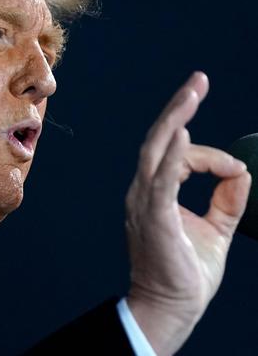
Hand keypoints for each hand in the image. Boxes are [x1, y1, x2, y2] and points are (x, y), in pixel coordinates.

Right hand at [125, 72, 251, 355]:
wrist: (172, 307)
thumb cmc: (187, 270)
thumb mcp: (217, 228)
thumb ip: (228, 198)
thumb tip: (243, 171)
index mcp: (155, 192)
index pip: (178, 156)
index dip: (209, 154)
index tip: (235, 170)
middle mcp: (144, 191)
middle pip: (159, 140)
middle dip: (179, 108)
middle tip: (198, 81)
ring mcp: (145, 202)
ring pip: (157, 151)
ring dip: (175, 119)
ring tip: (193, 92)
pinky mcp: (154, 217)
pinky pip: (161, 180)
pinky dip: (172, 155)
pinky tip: (182, 132)